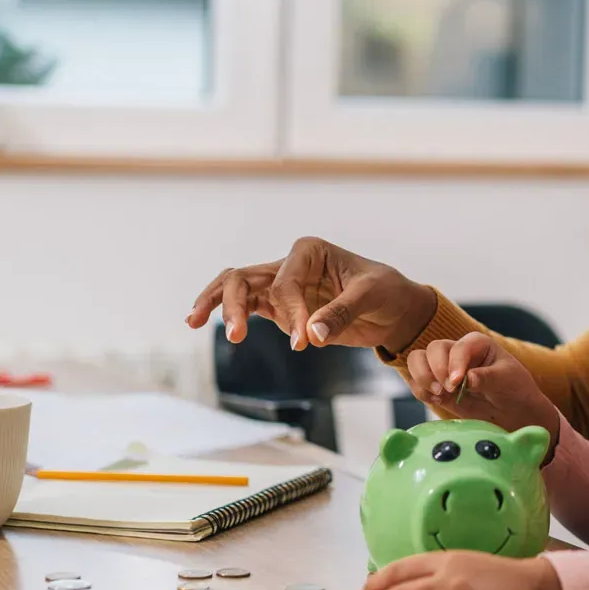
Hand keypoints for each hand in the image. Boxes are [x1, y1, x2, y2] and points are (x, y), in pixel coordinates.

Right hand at [185, 236, 435, 352]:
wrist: (394, 309)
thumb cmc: (386, 292)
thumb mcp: (371, 296)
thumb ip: (341, 312)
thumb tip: (312, 334)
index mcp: (310, 251)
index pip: (284, 281)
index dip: (290, 310)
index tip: (305, 338)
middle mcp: (289, 264)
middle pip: (244, 277)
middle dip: (233, 304)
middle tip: (235, 334)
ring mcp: (281, 286)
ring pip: (236, 288)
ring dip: (217, 305)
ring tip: (194, 322)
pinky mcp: (281, 308)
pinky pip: (246, 307)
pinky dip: (224, 313)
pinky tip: (200, 321)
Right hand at [404, 333, 560, 444]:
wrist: (512, 411)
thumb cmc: (513, 389)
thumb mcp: (506, 380)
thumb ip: (486, 377)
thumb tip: (468, 378)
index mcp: (476, 343)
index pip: (458, 348)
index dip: (454, 364)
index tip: (457, 383)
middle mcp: (457, 351)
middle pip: (432, 350)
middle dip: (435, 370)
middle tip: (448, 390)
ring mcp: (444, 369)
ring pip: (417, 361)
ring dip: (423, 378)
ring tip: (440, 395)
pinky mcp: (437, 386)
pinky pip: (417, 383)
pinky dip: (421, 391)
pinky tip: (438, 401)